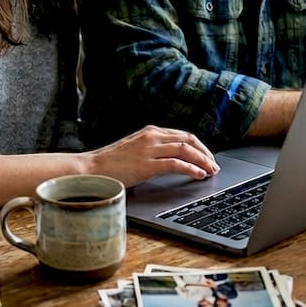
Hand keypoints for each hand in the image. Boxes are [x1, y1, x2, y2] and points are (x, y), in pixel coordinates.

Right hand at [85, 125, 219, 186]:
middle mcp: (152, 136)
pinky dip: (191, 169)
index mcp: (150, 132)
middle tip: (213, 165)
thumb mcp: (135, 150)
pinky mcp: (147, 163)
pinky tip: (198, 175)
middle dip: (205, 152)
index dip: (199, 146)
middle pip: (189, 140)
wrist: (91, 168)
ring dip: (202, 160)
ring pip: (186, 150)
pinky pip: (177, 164)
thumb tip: (173, 159)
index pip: (183, 135)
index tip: (207, 156)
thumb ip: (153, 150)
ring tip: (210, 170)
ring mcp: (150, 149)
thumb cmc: (111, 163)